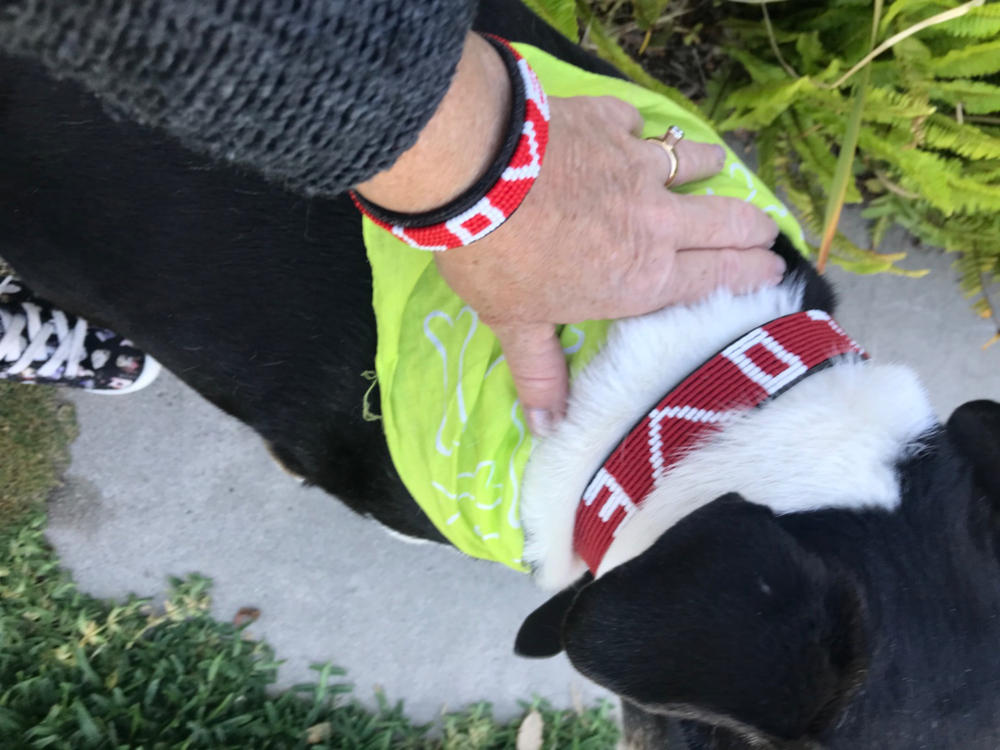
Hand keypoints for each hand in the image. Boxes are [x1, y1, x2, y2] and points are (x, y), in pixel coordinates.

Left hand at [356, 34, 781, 435]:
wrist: (476, 174)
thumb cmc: (499, 260)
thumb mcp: (516, 324)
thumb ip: (540, 372)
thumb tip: (546, 429)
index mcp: (643, 277)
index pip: (716, 277)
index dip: (751, 274)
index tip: (774, 270)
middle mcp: (656, 222)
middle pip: (726, 221)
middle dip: (753, 227)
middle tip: (766, 229)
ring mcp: (637, 165)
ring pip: (694, 162)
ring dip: (709, 166)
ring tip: (717, 165)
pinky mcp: (609, 121)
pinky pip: (637, 122)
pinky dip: (637, 127)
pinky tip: (632, 127)